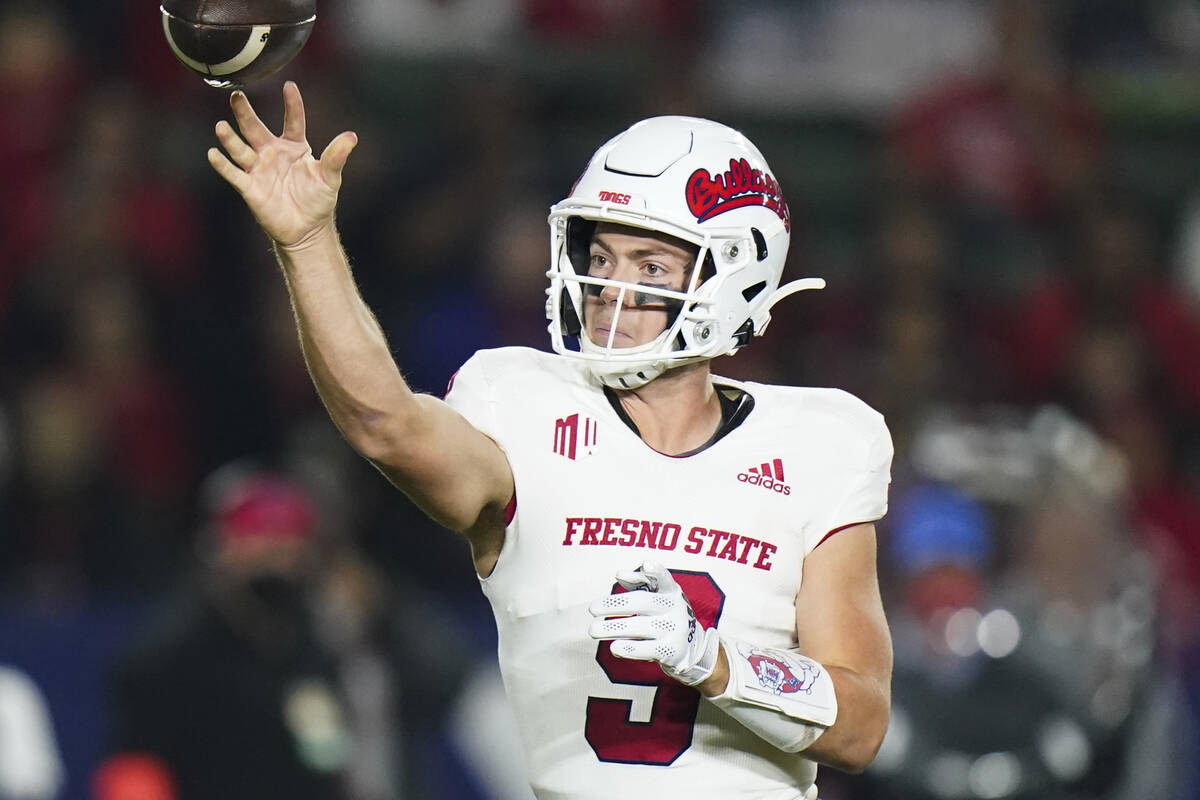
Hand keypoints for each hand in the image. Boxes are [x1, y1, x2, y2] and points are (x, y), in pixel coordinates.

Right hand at [208, 81, 357, 248]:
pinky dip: (223, 165)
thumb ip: (336, 156)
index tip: (289, 86)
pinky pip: (234, 174)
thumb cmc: (318, 200)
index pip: (293, 120)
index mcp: (293, 146)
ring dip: (230, 139)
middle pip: (255, 129)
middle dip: (245, 113)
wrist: (307, 229)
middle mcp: (272, 153)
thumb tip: (352, 137)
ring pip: (240, 149)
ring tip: (221, 126)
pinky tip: (214, 154)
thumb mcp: (330, 177)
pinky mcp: (250, 188)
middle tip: (237, 94)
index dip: (292, 105)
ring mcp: (259, 169)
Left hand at [588, 561, 719, 685]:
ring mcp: (674, 629)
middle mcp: (675, 608)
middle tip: (592, 609)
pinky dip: (629, 648)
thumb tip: (620, 575)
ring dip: (613, 628)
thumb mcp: (658, 597)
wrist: (690, 648)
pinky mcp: (671, 651)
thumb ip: (640, 584)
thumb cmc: (664, 615)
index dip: (656, 572)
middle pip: (642, 602)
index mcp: (671, 591)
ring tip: (593, 630)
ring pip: (639, 627)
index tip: (646, 565)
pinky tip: (613, 647)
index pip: (664, 578)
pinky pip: (646, 649)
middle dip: (614, 605)